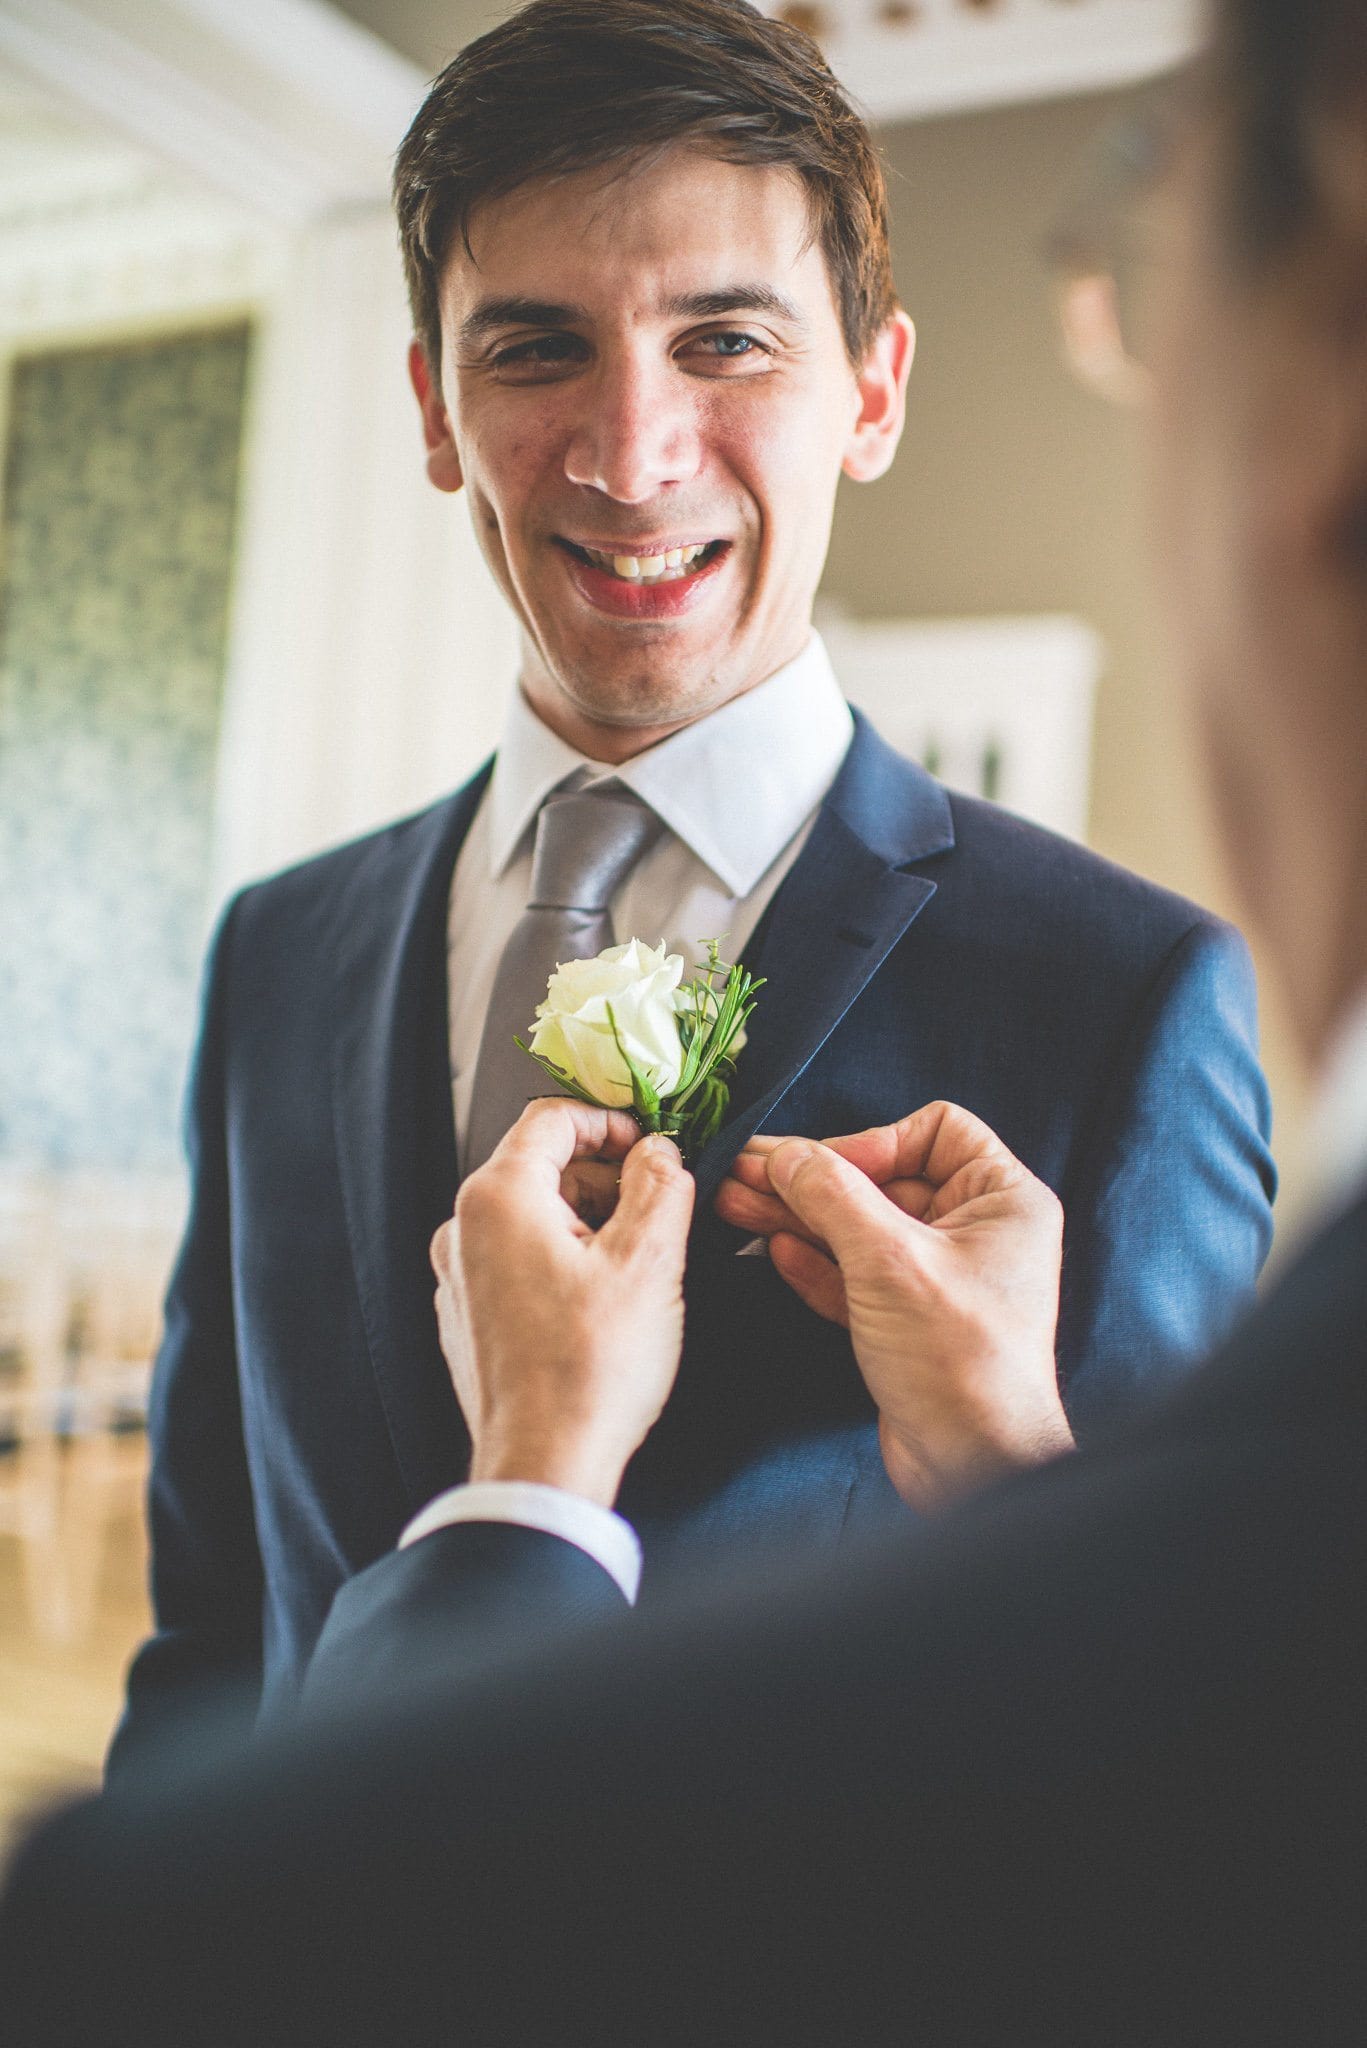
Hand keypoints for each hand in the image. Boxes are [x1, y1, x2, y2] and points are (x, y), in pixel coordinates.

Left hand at [433, 1100, 694, 1507]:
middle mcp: (463, 1230)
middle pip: (541, 1167)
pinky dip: (562, 1260)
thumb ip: (660, 1186)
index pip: (551, 1118)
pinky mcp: (468, 1316)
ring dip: (587, 1221)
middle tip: (657, 1208)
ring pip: (531, 1216)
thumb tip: (660, 1152)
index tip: (650, 1145)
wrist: (544, 1464)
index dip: (610, 1122)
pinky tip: (602, 1301)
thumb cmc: (588, 1372)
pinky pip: (517, 1261)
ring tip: (636, 1264)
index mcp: (497, 1199)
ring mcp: (459, 1276)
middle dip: (604, 1177)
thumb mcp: (649, 1261)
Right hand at [716, 1104, 1070, 1509]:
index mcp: (1001, 1201)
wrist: (971, 1466)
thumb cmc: (958, 1360)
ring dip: (798, 1215)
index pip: (935, 1131)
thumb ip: (832, 1196)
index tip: (820, 1166)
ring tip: (734, 1200)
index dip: (872, 1141)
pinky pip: (856, 1274)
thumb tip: (787, 1156)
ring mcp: (940, 1278)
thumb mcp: (888, 1260)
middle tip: (745, 1170)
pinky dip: (815, 1261)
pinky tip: (773, 1246)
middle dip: (812, 1178)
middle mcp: (976, 1232)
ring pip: (860, 1228)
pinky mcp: (908, 1320)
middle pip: (883, 1179)